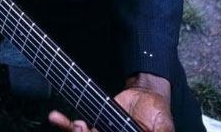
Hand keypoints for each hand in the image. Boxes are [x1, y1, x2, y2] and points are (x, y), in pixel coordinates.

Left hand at [48, 74, 172, 131]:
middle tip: (80, 129)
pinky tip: (57, 118)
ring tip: (70, 123)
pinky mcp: (95, 124)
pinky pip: (78, 127)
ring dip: (74, 131)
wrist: (146, 93)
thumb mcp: (163, 129)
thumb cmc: (158, 114)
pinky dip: (66, 123)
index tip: (93, 130)